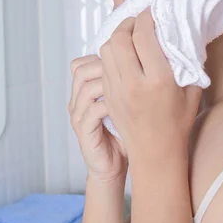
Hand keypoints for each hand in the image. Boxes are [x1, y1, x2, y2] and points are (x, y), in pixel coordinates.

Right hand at [69, 55, 127, 183]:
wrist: (113, 166)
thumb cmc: (122, 133)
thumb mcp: (123, 103)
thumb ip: (124, 83)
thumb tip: (146, 58)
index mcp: (83, 91)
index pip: (83, 63)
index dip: (104, 57)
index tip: (130, 60)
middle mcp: (77, 101)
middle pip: (81, 71)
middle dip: (107, 67)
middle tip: (132, 71)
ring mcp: (78, 116)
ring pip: (86, 88)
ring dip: (110, 84)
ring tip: (131, 87)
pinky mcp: (83, 132)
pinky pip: (92, 111)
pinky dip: (109, 105)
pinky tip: (127, 106)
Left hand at [99, 9, 201, 160]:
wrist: (154, 152)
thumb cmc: (178, 122)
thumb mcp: (192, 90)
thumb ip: (187, 60)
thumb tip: (182, 30)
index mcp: (158, 80)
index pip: (143, 36)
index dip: (145, 18)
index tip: (151, 12)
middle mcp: (133, 84)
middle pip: (119, 39)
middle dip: (127, 24)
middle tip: (137, 22)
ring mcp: (116, 90)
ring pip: (106, 50)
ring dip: (117, 38)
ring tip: (129, 36)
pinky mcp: (107, 95)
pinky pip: (103, 65)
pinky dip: (111, 54)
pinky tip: (123, 54)